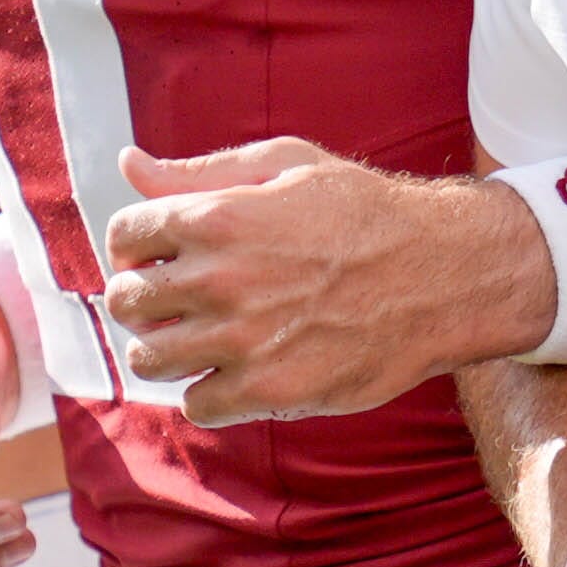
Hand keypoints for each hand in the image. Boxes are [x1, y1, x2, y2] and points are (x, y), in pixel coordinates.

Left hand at [102, 140, 554, 424]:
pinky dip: (208, 390)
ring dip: (166, 348)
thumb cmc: (364, 211)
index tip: (156, 254)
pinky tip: (235, 369)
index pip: (125, 233)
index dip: (134, 242)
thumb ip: (201, 171)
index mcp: (217, 215)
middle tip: (172, 299)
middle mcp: (220, 279)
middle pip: (127, 300)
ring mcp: (242, 340)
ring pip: (150, 358)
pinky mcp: (269, 391)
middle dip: (142, 297)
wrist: (441, 273)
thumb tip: (130, 162)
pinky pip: (197, 404)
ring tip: (199, 337)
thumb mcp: (285, 166)